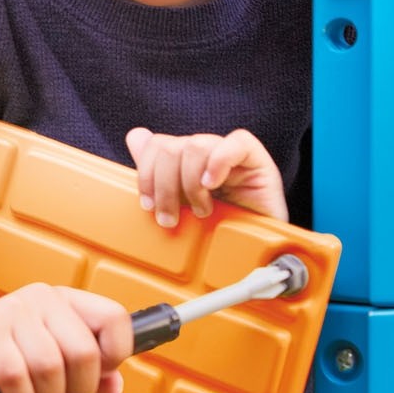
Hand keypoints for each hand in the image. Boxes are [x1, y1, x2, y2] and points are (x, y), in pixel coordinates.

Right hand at [0, 283, 132, 392]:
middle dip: (77, 389)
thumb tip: (114, 387)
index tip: (98, 374)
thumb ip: (90, 371)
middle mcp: (41, 298)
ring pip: (50, 369)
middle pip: (84, 354)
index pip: (114, 319)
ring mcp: (12, 313)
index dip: (116, 355)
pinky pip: (18, 379)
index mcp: (66, 299)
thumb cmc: (10, 353)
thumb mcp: (55, 356)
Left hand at [125, 127, 287, 225]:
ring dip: (191, 185)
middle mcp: (206, 153)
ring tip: (201, 211)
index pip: (157, 144)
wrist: (255, 255)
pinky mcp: (257, 160)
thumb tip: (136, 138)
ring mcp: (231, 154)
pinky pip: (237, 143)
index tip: (148, 205)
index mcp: (186, 161)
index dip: (146, 172)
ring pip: (196, 146)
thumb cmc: (217, 233)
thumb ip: (156, 174)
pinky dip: (218, 163)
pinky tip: (213, 186)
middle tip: (170, 218)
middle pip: (171, 147)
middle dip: (165, 186)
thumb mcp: (179, 207)